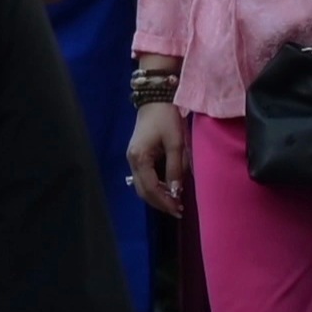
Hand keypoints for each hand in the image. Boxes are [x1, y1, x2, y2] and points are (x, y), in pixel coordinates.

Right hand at [128, 99, 189, 215]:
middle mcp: (132, 161)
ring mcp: (132, 158)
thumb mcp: (176, 144)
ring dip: (157, 196)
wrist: (155, 100)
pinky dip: (154, 187)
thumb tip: (176, 191)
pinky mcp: (137, 156)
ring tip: (174, 202)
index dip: (165, 201)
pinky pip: (144, 178)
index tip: (179, 210)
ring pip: (141, 186)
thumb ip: (175, 168)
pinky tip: (167, 189)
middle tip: (177, 210)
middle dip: (159, 202)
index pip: (150, 188)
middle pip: (142, 190)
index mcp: (140, 158)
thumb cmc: (166, 120)